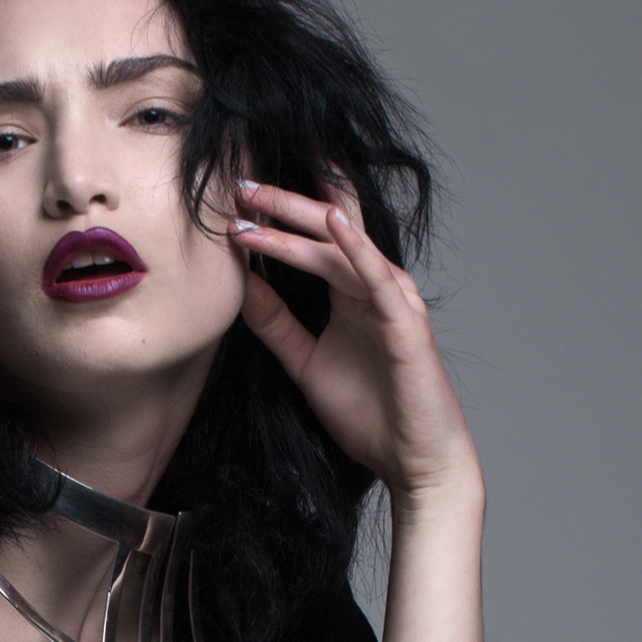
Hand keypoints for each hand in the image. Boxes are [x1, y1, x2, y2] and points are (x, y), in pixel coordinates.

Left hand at [232, 179, 480, 511]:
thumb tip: (240, 286)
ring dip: (301, 222)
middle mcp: (373, 285)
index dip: (275, 217)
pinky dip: (356, 248)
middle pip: (325, 229)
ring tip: (261, 200)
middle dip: (281, 204)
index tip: (230, 200)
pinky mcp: (406, 322)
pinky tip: (332, 223)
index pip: (311, 240)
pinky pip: (378, 277)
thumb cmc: (368, 412)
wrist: (411, 458)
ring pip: (342, 248)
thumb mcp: (305, 362)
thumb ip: (276, 323)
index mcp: (351, 291)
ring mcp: (393, 299)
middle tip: (238, 182)